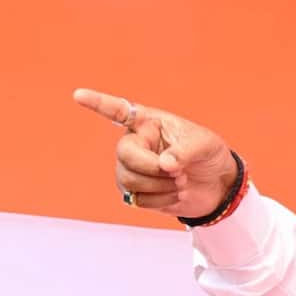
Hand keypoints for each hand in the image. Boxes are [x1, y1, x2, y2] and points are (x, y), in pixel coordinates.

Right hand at [72, 88, 237, 217]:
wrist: (217, 185)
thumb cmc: (210, 155)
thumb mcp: (205, 145)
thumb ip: (185, 151)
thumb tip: (165, 163)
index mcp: (149, 123)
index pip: (119, 111)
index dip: (98, 103)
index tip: (78, 95)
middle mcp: (136, 143)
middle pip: (124, 154)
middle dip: (151, 168)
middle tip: (178, 173)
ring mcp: (133, 168)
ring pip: (128, 179)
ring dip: (159, 186)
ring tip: (181, 182)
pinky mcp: (137, 191)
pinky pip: (136, 198)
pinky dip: (160, 200)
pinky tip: (175, 194)